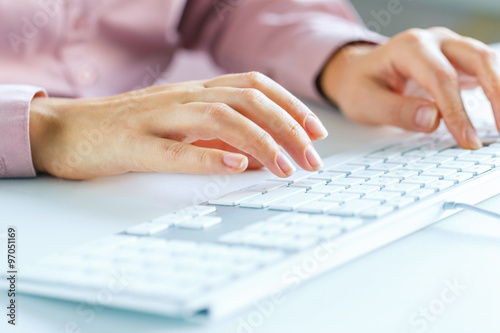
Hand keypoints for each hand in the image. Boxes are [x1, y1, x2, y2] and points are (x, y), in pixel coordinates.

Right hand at [29, 72, 327, 179]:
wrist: (65, 130)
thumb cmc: (125, 130)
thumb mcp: (179, 130)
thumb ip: (215, 138)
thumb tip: (257, 156)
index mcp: (194, 91)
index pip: (254, 86)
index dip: (290, 106)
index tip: (315, 132)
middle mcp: (182, 97)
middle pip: (246, 99)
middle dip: (288, 128)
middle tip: (312, 159)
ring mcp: (157, 117)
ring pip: (219, 117)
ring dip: (260, 142)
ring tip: (285, 168)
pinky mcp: (132, 143)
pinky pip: (175, 149)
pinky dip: (209, 156)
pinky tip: (236, 166)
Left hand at [320, 27, 499, 148]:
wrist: (358, 72)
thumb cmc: (360, 85)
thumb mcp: (364, 102)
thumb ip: (397, 111)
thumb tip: (433, 119)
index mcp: (409, 48)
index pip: (441, 77)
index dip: (457, 111)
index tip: (466, 139)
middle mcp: (434, 41)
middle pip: (478, 59)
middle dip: (496, 95)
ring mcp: (449, 48)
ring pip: (488, 61)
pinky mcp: (458, 60)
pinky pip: (485, 70)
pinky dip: (495, 89)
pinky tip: (496, 112)